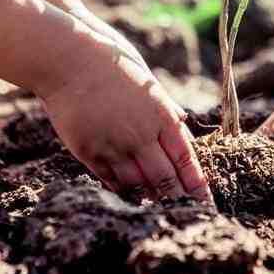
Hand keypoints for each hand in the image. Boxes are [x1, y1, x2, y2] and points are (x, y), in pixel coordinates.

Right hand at [37, 19, 212, 204]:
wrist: (68, 59)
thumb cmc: (111, 63)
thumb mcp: (147, 82)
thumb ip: (164, 108)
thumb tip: (182, 124)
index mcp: (160, 115)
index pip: (186, 158)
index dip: (196, 184)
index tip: (205, 201)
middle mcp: (140, 134)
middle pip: (165, 178)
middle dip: (178, 199)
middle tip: (187, 214)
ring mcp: (113, 144)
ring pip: (138, 183)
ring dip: (150, 197)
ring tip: (159, 210)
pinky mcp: (88, 150)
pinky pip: (110, 178)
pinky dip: (123, 188)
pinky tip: (129, 194)